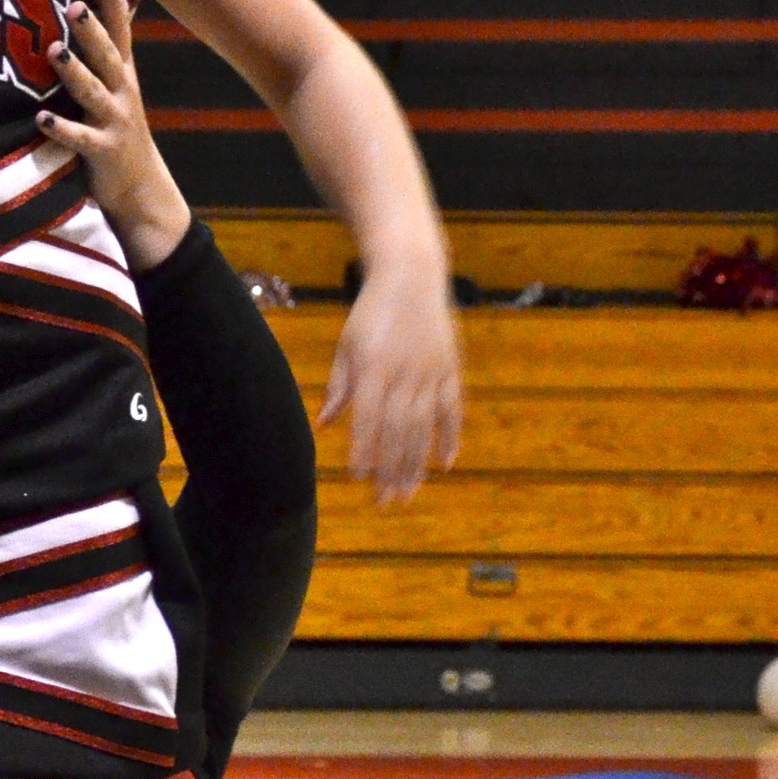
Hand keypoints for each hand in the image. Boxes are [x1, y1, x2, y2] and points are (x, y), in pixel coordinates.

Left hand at [36, 0, 191, 273]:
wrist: (139, 187)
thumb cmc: (114, 128)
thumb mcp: (112, 87)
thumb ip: (98, 54)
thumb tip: (78, 9)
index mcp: (121, 73)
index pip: (120, 28)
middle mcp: (122, 92)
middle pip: (107, 54)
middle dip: (92, 29)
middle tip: (75, 3)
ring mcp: (114, 121)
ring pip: (92, 92)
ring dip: (74, 71)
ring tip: (55, 51)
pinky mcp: (103, 151)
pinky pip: (79, 138)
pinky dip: (60, 128)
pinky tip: (40, 118)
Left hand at [322, 257, 462, 506]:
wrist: (411, 276)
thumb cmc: (370, 313)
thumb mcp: (347, 346)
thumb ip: (339, 387)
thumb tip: (325, 425)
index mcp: (373, 368)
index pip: (368, 419)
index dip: (365, 450)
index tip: (359, 478)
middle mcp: (404, 374)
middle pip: (398, 432)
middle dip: (391, 470)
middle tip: (386, 502)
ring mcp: (432, 372)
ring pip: (425, 428)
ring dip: (416, 464)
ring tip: (409, 494)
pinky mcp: (451, 368)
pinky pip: (452, 410)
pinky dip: (450, 437)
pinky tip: (445, 464)